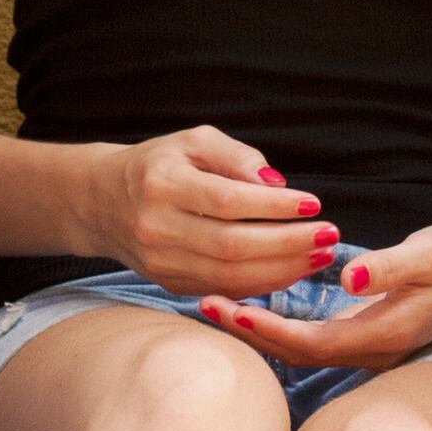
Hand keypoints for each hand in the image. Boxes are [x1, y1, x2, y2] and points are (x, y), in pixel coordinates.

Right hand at [90, 124, 334, 298]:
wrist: (103, 201)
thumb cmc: (161, 164)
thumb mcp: (194, 142)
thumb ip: (237, 157)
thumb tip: (277, 185)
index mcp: (161, 184)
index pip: (227, 201)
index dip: (274, 207)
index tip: (313, 204)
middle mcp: (157, 227)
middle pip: (231, 246)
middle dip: (288, 244)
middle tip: (329, 236)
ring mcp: (160, 262)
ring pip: (230, 276)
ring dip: (283, 269)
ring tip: (319, 255)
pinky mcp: (169, 284)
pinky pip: (223, 289)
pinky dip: (262, 283)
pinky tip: (292, 270)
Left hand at [200, 214, 431, 372]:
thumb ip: (390, 266)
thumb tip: (348, 277)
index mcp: (385, 332)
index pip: (313, 342)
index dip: (270, 330)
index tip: (232, 309)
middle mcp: (374, 349)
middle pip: (299, 354)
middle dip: (251, 334)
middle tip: (204, 306)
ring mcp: (371, 346)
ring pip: (303, 350)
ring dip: (260, 332)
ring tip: (218, 307)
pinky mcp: (368, 335)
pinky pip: (314, 340)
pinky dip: (280, 327)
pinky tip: (255, 307)